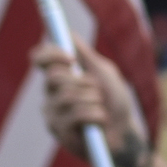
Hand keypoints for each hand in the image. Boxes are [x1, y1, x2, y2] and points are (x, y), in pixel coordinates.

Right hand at [31, 41, 144, 166]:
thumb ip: (86, 55)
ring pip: (67, 96)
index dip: (50, 54)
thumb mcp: (104, 74)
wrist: (125, 134)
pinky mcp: (59, 132)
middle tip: (97, 91)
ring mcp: (52, 114)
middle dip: (83, 82)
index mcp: (59, 78)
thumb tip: (68, 32)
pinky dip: (96, 115)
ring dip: (93, 100)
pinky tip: (101, 122)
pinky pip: (75, 115)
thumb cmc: (115, 103)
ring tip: (102, 109)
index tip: (70, 57)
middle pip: (54, 77)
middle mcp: (50, 94)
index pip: (40, 59)